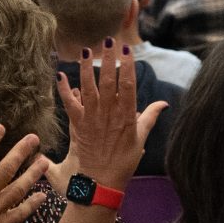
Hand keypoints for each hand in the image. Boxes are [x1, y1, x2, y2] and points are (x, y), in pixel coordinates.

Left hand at [57, 41, 166, 192]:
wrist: (102, 183)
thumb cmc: (123, 162)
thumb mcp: (140, 139)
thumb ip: (150, 117)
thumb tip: (164, 103)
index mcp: (126, 116)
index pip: (128, 85)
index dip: (127, 66)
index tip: (127, 49)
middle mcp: (109, 114)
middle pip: (108, 80)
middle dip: (108, 58)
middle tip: (108, 40)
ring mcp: (92, 119)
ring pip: (89, 88)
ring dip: (86, 68)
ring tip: (86, 50)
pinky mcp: (78, 126)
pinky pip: (69, 104)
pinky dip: (63, 89)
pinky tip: (60, 74)